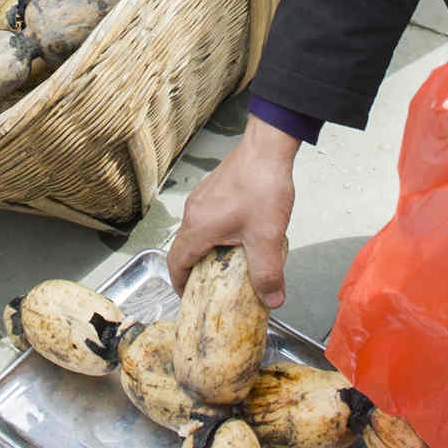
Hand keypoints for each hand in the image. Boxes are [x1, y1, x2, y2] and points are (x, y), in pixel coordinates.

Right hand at [169, 115, 298, 308]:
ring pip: (196, 233)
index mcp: (198, 227)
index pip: (176, 263)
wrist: (267, 147)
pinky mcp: (213, 190)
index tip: (189, 297)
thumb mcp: (267, 237)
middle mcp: (193, 212)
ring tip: (229, 264)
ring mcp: (202, 199)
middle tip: (213, 286)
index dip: (179, 284)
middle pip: (184, 249)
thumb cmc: (262, 186)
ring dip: (207, 251)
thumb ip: (268, 273)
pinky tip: (239, 236)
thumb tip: (272, 300)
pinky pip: (206, 219)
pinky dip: (215, 235)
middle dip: (195, 271)